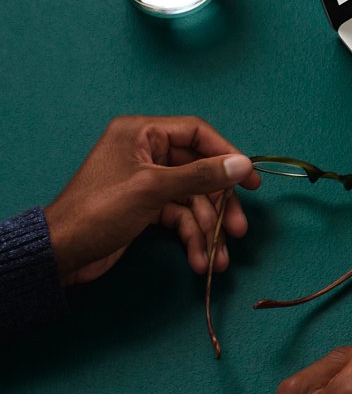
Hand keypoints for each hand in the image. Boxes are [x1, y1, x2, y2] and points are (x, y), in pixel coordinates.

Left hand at [43, 115, 259, 284]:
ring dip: (206, 229)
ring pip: (192, 199)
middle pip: (199, 171)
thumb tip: (244, 165)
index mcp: (142, 134)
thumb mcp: (153, 189)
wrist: (59, 256)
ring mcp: (147, 182)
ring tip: (217, 259)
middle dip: (219, 205)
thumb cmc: (98, 211)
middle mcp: (147, 153)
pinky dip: (191, 238)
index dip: (227, 155)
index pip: (197, 134)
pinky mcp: (146, 208)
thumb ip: (201, 176)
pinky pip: (179, 217)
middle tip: (237, 229)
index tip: (251, 179)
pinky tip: (199, 259)